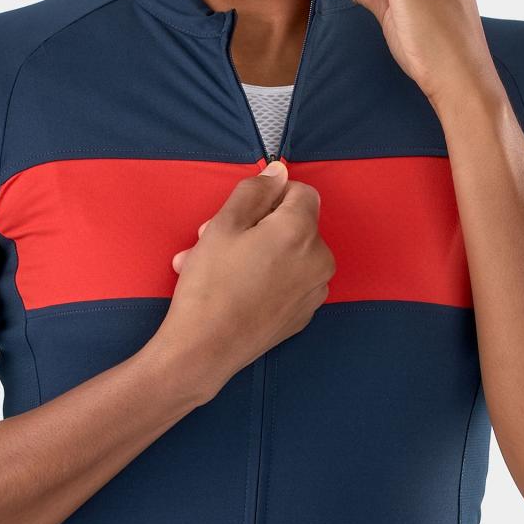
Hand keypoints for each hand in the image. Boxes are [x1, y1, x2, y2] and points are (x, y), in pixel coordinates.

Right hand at [157, 161, 334, 398]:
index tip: (239, 214)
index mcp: (302, 231)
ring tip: (211, 266)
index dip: (268, 197)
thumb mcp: (223, 224)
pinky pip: (287, 282)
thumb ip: (255, 191)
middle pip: (291, 224)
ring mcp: (314, 291)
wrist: (204, 351)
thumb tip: (279, 172)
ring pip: (286, 254)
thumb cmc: (211, 284)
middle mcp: (319, 260)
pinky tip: (230, 289)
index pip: (300, 192)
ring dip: (252, 253)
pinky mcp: (303, 315)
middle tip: (211, 239)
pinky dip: (263, 278)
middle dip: (253, 226)